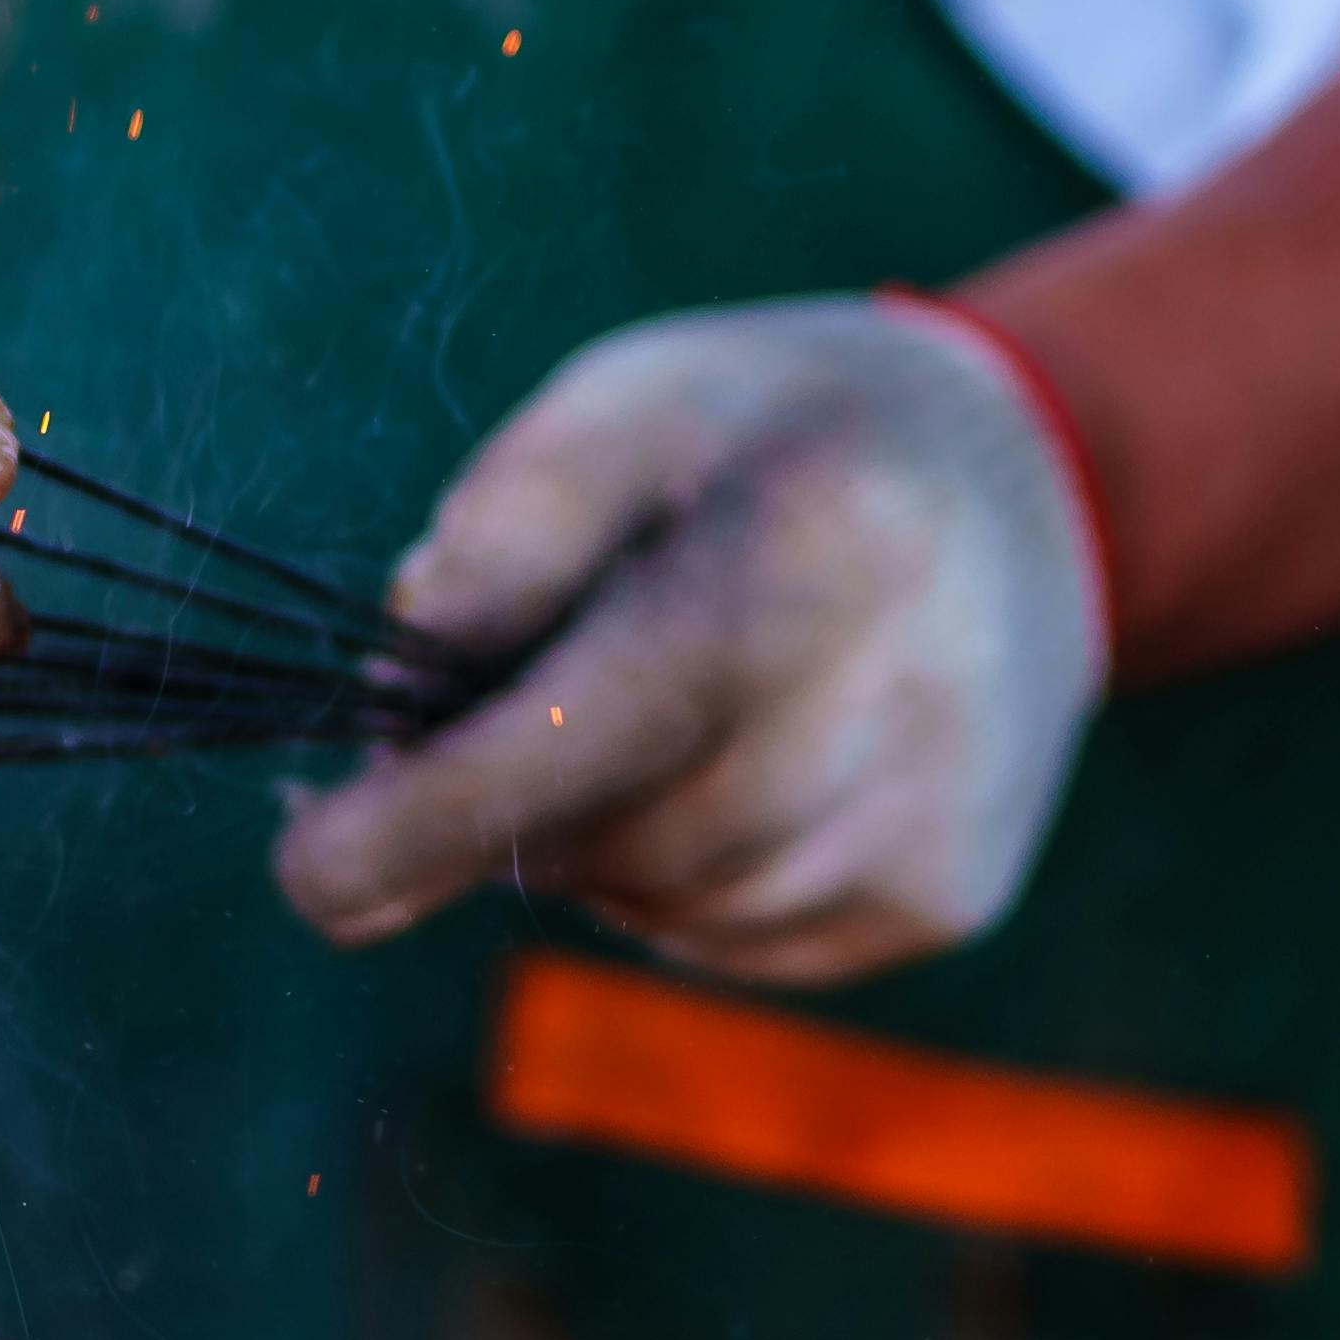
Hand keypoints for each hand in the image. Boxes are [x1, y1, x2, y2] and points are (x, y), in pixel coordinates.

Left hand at [268, 296, 1106, 985]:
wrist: (1032, 490)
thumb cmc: (776, 435)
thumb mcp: (628, 401)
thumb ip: (500, 533)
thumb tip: (390, 713)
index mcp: (803, 555)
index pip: (586, 732)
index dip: (428, 820)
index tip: (307, 873)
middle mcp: (892, 708)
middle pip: (602, 836)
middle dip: (501, 795)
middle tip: (502, 699)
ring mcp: (930, 822)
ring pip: (654, 904)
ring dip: (596, 829)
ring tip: (659, 696)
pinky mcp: (944, 900)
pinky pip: (726, 939)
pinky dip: (678, 871)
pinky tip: (736, 758)